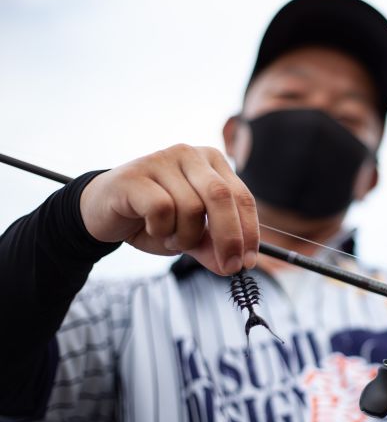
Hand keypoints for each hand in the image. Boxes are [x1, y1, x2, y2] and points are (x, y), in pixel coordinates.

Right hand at [80, 144, 258, 275]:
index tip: (248, 261)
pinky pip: (162, 209)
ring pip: (192, 207)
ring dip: (185, 236)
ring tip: (169, 237)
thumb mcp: (190, 235)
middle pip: (222, 197)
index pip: (242, 196)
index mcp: (212, 163)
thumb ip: (213, 247)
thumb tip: (234, 267)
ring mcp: (162, 160)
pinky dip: (161, 229)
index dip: (249, 231)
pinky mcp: (136, 174)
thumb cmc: (152, 219)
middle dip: (229, 238)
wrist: (102, 212)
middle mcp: (190, 155)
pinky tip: (150, 228)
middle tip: (228, 267)